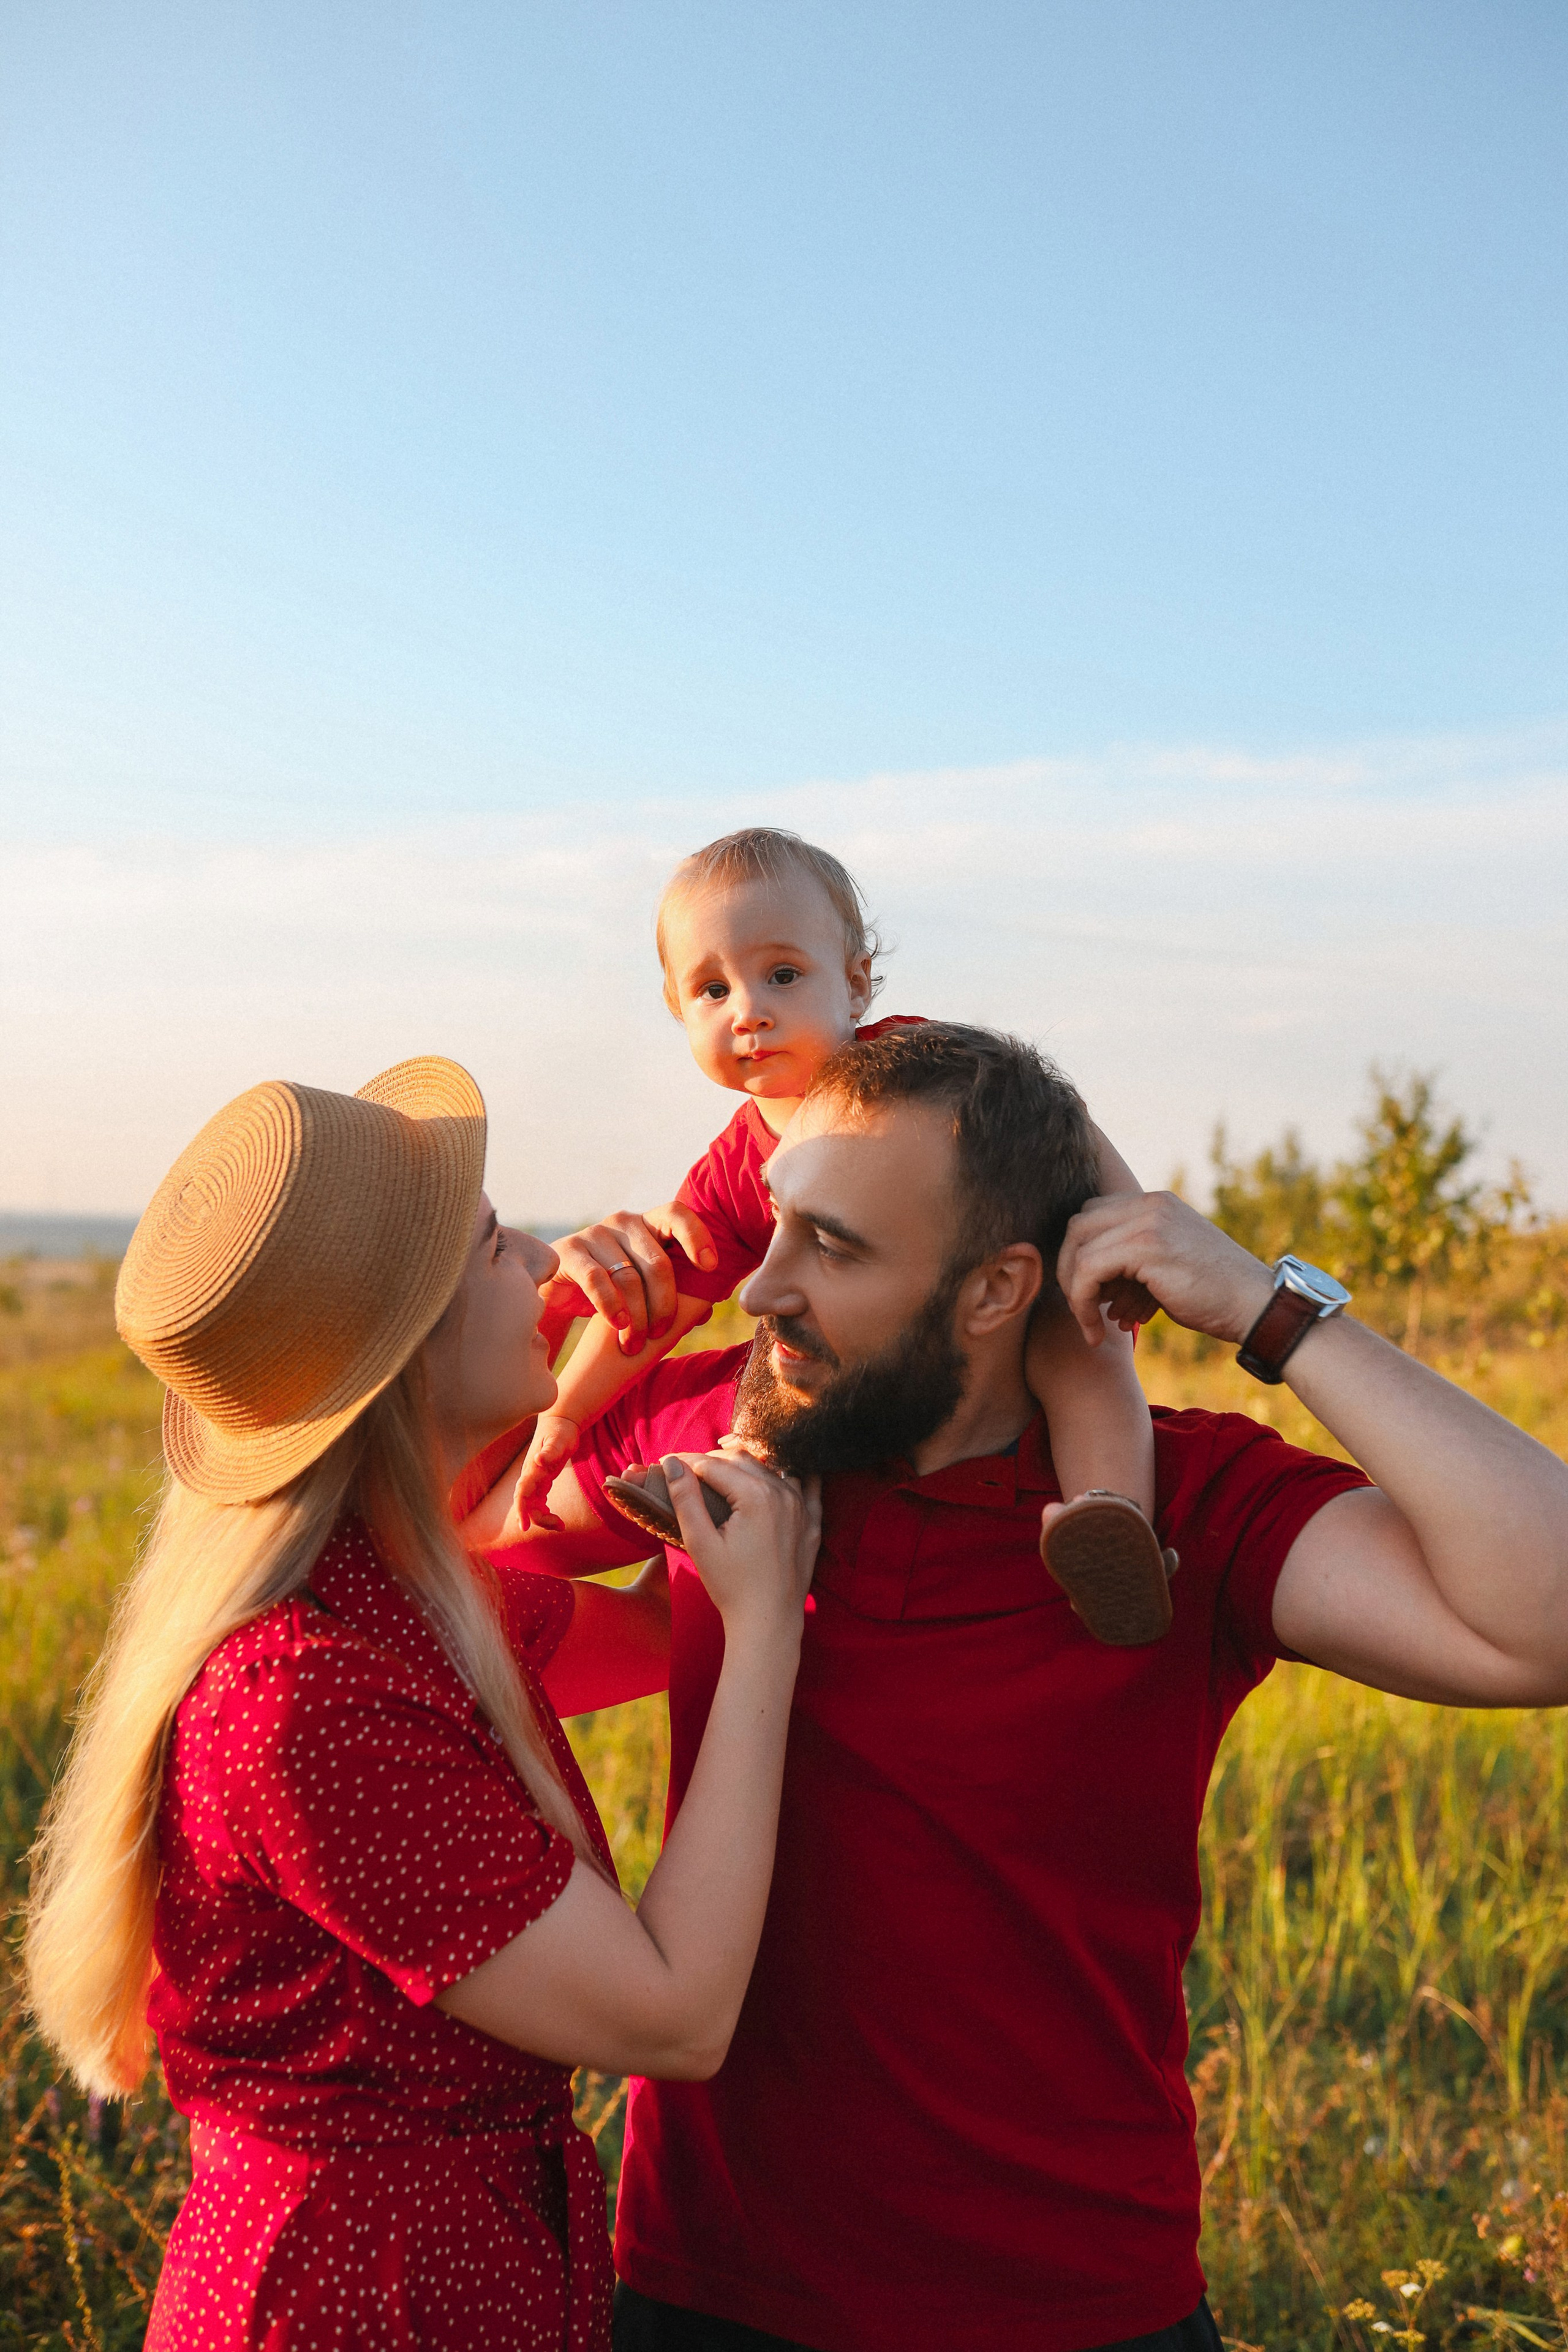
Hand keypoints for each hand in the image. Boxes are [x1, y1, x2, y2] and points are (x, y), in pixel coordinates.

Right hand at [512, 1412, 581, 1529]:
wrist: (560, 1423)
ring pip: (532, 1506)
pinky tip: (556, 1519)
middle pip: (527, 1505)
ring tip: (561, 1525)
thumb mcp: (558, 1440)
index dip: (521, 1510)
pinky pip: (538, 1503)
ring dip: (543, 1519)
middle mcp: (530, 1477)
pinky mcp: (541, 1482)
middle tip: (560, 1525)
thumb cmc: (560, 1431)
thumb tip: (539, 1460)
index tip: (524, 1527)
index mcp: (532, 1469)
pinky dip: (545, 1514)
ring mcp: (534, 1480)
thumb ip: (550, 1451)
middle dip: (538, 1519)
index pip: (521, 1494)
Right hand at [553, 1204, 718, 1352]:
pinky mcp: (570, 1251)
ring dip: (637, 1316)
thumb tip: (707, 1310)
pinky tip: (618, 1325)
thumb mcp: (646, 1290)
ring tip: (635, 1344)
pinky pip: (597, 1279)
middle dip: (664, 1304)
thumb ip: (677, 1295)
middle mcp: (624, 1222)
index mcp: (649, 1224)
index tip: (710, 1267)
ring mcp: (595, 1233)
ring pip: (629, 1276)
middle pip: (658, 1262)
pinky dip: (610, 1305)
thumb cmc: (614, 1290)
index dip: (697, 1236)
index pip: (677, 1214)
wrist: (559, 1294)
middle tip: (661, 1334)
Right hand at [660, 1450, 819, 1642]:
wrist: (768, 1622)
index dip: (686, 1462)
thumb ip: (685, 1499)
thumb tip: (671, 1464)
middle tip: (688, 1470)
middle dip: (713, 1460)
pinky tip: (774, 1475)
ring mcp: (802, 1507)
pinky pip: (805, 1486)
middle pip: (743, 1460)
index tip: (667, 1463)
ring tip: (722, 1475)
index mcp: (755, 1496)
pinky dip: (786, 1476)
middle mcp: (783, 1494)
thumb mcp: (700, 1543)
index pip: (714, 1465)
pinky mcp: (812, 1522)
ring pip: (771, 1467)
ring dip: (746, 1466)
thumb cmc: (731, 1586)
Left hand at [1056, 1191, 1275, 1350]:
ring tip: (1091, 1324)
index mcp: (1156, 1204)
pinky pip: (1088, 1270)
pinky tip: (1098, 1332)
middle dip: (1071, 1270)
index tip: (1090, 1294)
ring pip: (1078, 1249)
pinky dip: (1083, 1303)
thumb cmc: (1215, 1297)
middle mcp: (1150, 1204)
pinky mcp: (1146, 1246)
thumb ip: (1134, 1265)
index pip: (1093, 1216)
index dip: (1082, 1255)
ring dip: (1075, 1292)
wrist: (1256, 1307)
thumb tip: (1093, 1289)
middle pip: (1079, 1226)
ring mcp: (1148, 1220)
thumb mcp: (1169, 1268)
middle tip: (1083, 1308)